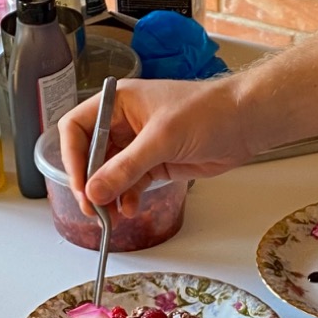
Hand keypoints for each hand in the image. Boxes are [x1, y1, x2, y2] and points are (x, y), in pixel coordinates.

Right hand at [58, 75, 254, 216]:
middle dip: (90, 182)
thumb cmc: (207, 112)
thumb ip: (126, 168)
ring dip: (108, 195)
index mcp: (118, 102)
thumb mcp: (161, 139)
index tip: (80, 184)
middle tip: (92, 207)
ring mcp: (140, 145)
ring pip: (110, 174)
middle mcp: (124, 122)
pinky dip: (127, 198)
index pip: (78, 127)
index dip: (73, 156)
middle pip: (90, 154)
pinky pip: (131, 184)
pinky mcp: (156, 164)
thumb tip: (94, 192)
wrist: (245, 122)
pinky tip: (130, 209)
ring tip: (110, 216)